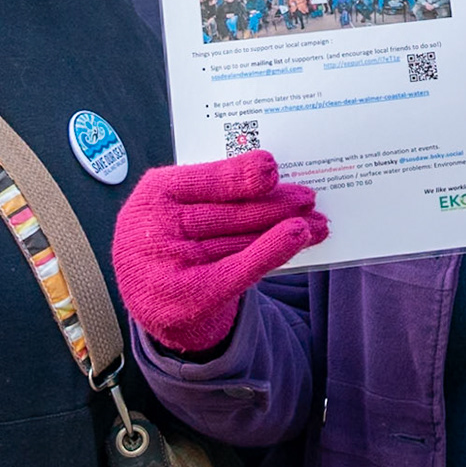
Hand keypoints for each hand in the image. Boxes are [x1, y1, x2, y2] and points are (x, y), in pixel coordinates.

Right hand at [112, 149, 327, 353]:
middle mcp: (156, 229)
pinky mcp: (189, 299)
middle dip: (275, 204)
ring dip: (285, 229)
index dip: (239, 175)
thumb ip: (213, 189)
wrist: (148, 297)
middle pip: (229, 212)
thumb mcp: (179, 204)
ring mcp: (171, 266)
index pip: (205, 180)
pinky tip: (298, 238)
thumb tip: (267, 173)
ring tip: (317, 222)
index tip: (272, 167)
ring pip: (240, 241)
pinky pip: (240, 271)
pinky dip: (273, 252)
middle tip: (309, 197)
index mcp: (154, 194)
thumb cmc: (173, 237)